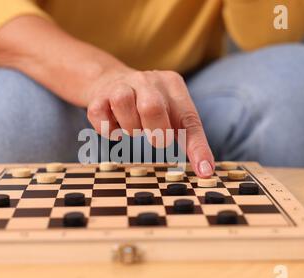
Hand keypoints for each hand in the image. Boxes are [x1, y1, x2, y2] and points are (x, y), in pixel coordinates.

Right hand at [86, 69, 214, 176]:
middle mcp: (147, 80)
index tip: (204, 171)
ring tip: (133, 129)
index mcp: (172, 85)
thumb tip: (205, 169)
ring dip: (130, 128)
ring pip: (123, 105)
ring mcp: (120, 86)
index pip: (189, 120)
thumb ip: (188, 136)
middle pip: (152, 107)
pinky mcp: (98, 98)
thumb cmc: (147, 104)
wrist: (109, 81)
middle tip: (156, 139)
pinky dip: (108, 130)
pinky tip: (114, 128)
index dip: (197, 148)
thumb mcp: (172, 112)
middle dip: (156, 131)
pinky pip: (100, 117)